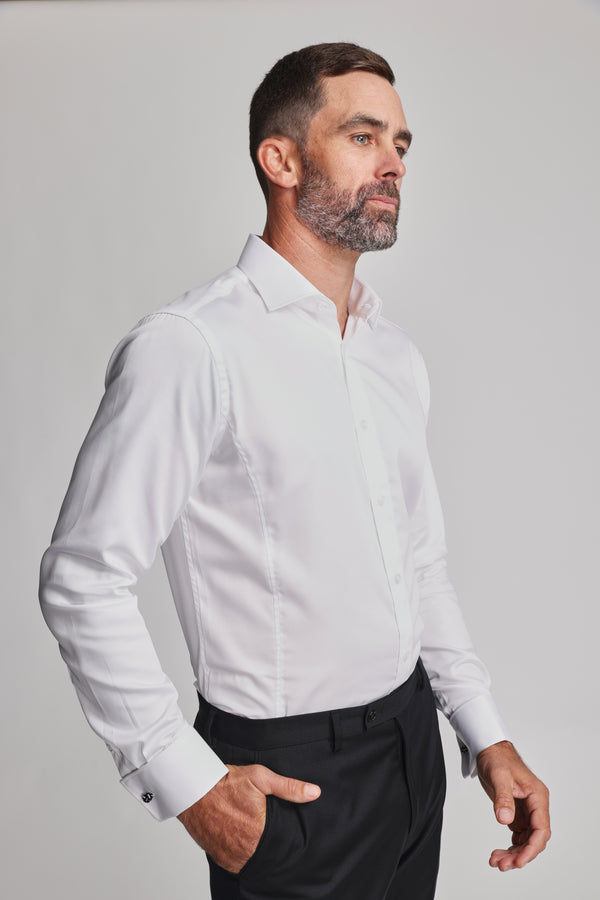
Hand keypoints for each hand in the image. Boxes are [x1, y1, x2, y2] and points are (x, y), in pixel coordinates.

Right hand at [177, 764, 320, 873]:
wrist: (193, 790)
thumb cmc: (225, 782)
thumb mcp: (260, 777)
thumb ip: (289, 788)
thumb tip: (314, 792)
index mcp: (260, 832)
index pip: (283, 843)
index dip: (283, 834)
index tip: (279, 826)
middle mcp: (246, 849)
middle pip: (268, 852)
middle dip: (268, 841)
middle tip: (262, 826)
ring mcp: (232, 857)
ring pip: (253, 859)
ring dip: (255, 849)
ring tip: (252, 831)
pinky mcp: (221, 859)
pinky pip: (238, 863)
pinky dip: (242, 854)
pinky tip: (242, 838)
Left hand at [476, 740, 549, 870]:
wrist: (490, 750)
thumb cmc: (498, 758)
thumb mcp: (499, 776)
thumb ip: (503, 799)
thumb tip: (504, 820)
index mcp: (537, 797)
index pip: (541, 828)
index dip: (532, 847)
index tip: (519, 860)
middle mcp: (535, 806)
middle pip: (534, 838)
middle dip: (520, 854)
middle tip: (502, 864)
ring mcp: (526, 811)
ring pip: (526, 840)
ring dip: (513, 853)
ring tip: (497, 861)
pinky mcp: (516, 813)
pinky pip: (518, 836)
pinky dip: (510, 846)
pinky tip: (499, 853)